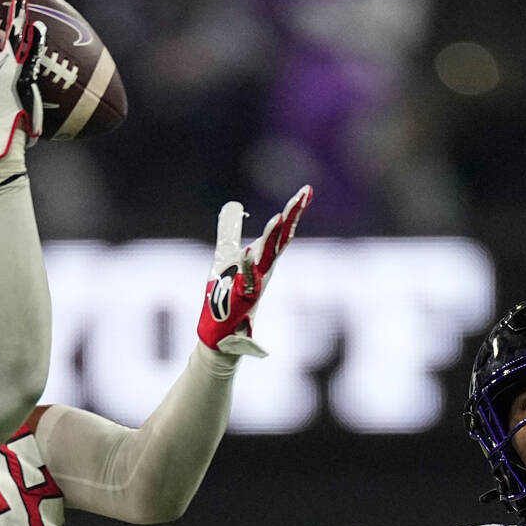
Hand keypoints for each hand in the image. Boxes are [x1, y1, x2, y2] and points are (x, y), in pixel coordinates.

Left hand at [197, 185, 312, 356]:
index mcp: (262, 261)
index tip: (306, 189)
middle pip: (281, 239)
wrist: (219, 336)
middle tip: (304, 193)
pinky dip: (247, 265)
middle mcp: (263, 272)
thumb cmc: (224, 298)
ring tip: (280, 216)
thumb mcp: (225, 257)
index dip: (293, 210)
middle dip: (292, 216)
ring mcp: (255, 286)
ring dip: (273, 238)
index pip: (281, 232)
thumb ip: (229, 232)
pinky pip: (246, 281)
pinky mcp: (242, 301)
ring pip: (267, 258)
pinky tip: (248, 250)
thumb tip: (232, 205)